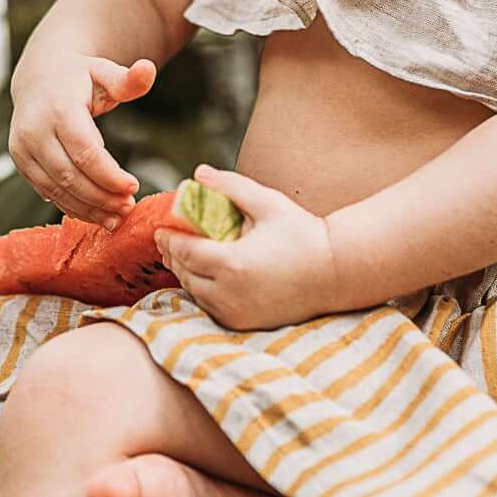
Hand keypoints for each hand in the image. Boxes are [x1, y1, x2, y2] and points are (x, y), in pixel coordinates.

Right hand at [8, 54, 154, 224]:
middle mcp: (34, 130)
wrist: (39, 77)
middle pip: (70, 175)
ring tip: (116, 217)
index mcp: (58, 108)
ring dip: (88, 208)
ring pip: (57, 189)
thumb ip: (129, 79)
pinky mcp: (20, 162)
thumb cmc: (80, 76)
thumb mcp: (105, 72)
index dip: (109, 174)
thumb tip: (148, 69)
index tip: (133, 187)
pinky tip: (96, 213)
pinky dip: (72, 206)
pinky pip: (47, 191)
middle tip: (128, 207)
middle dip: (101, 197)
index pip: (84, 151)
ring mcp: (22, 148)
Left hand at [154, 166, 342, 330]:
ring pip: (196, 294)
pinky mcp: (244, 323)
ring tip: (182, 257)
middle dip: (173, 257)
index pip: (185, 252)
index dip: (169, 240)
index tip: (160, 229)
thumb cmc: (303, 233)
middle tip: (168, 241)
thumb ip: (231, 186)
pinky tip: (203, 276)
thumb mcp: (268, 203)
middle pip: (185, 275)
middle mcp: (230, 294)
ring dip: (186, 275)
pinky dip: (203, 292)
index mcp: (232, 264)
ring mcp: (237, 312)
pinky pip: (211, 307)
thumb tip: (198, 173)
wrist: (336, 272)